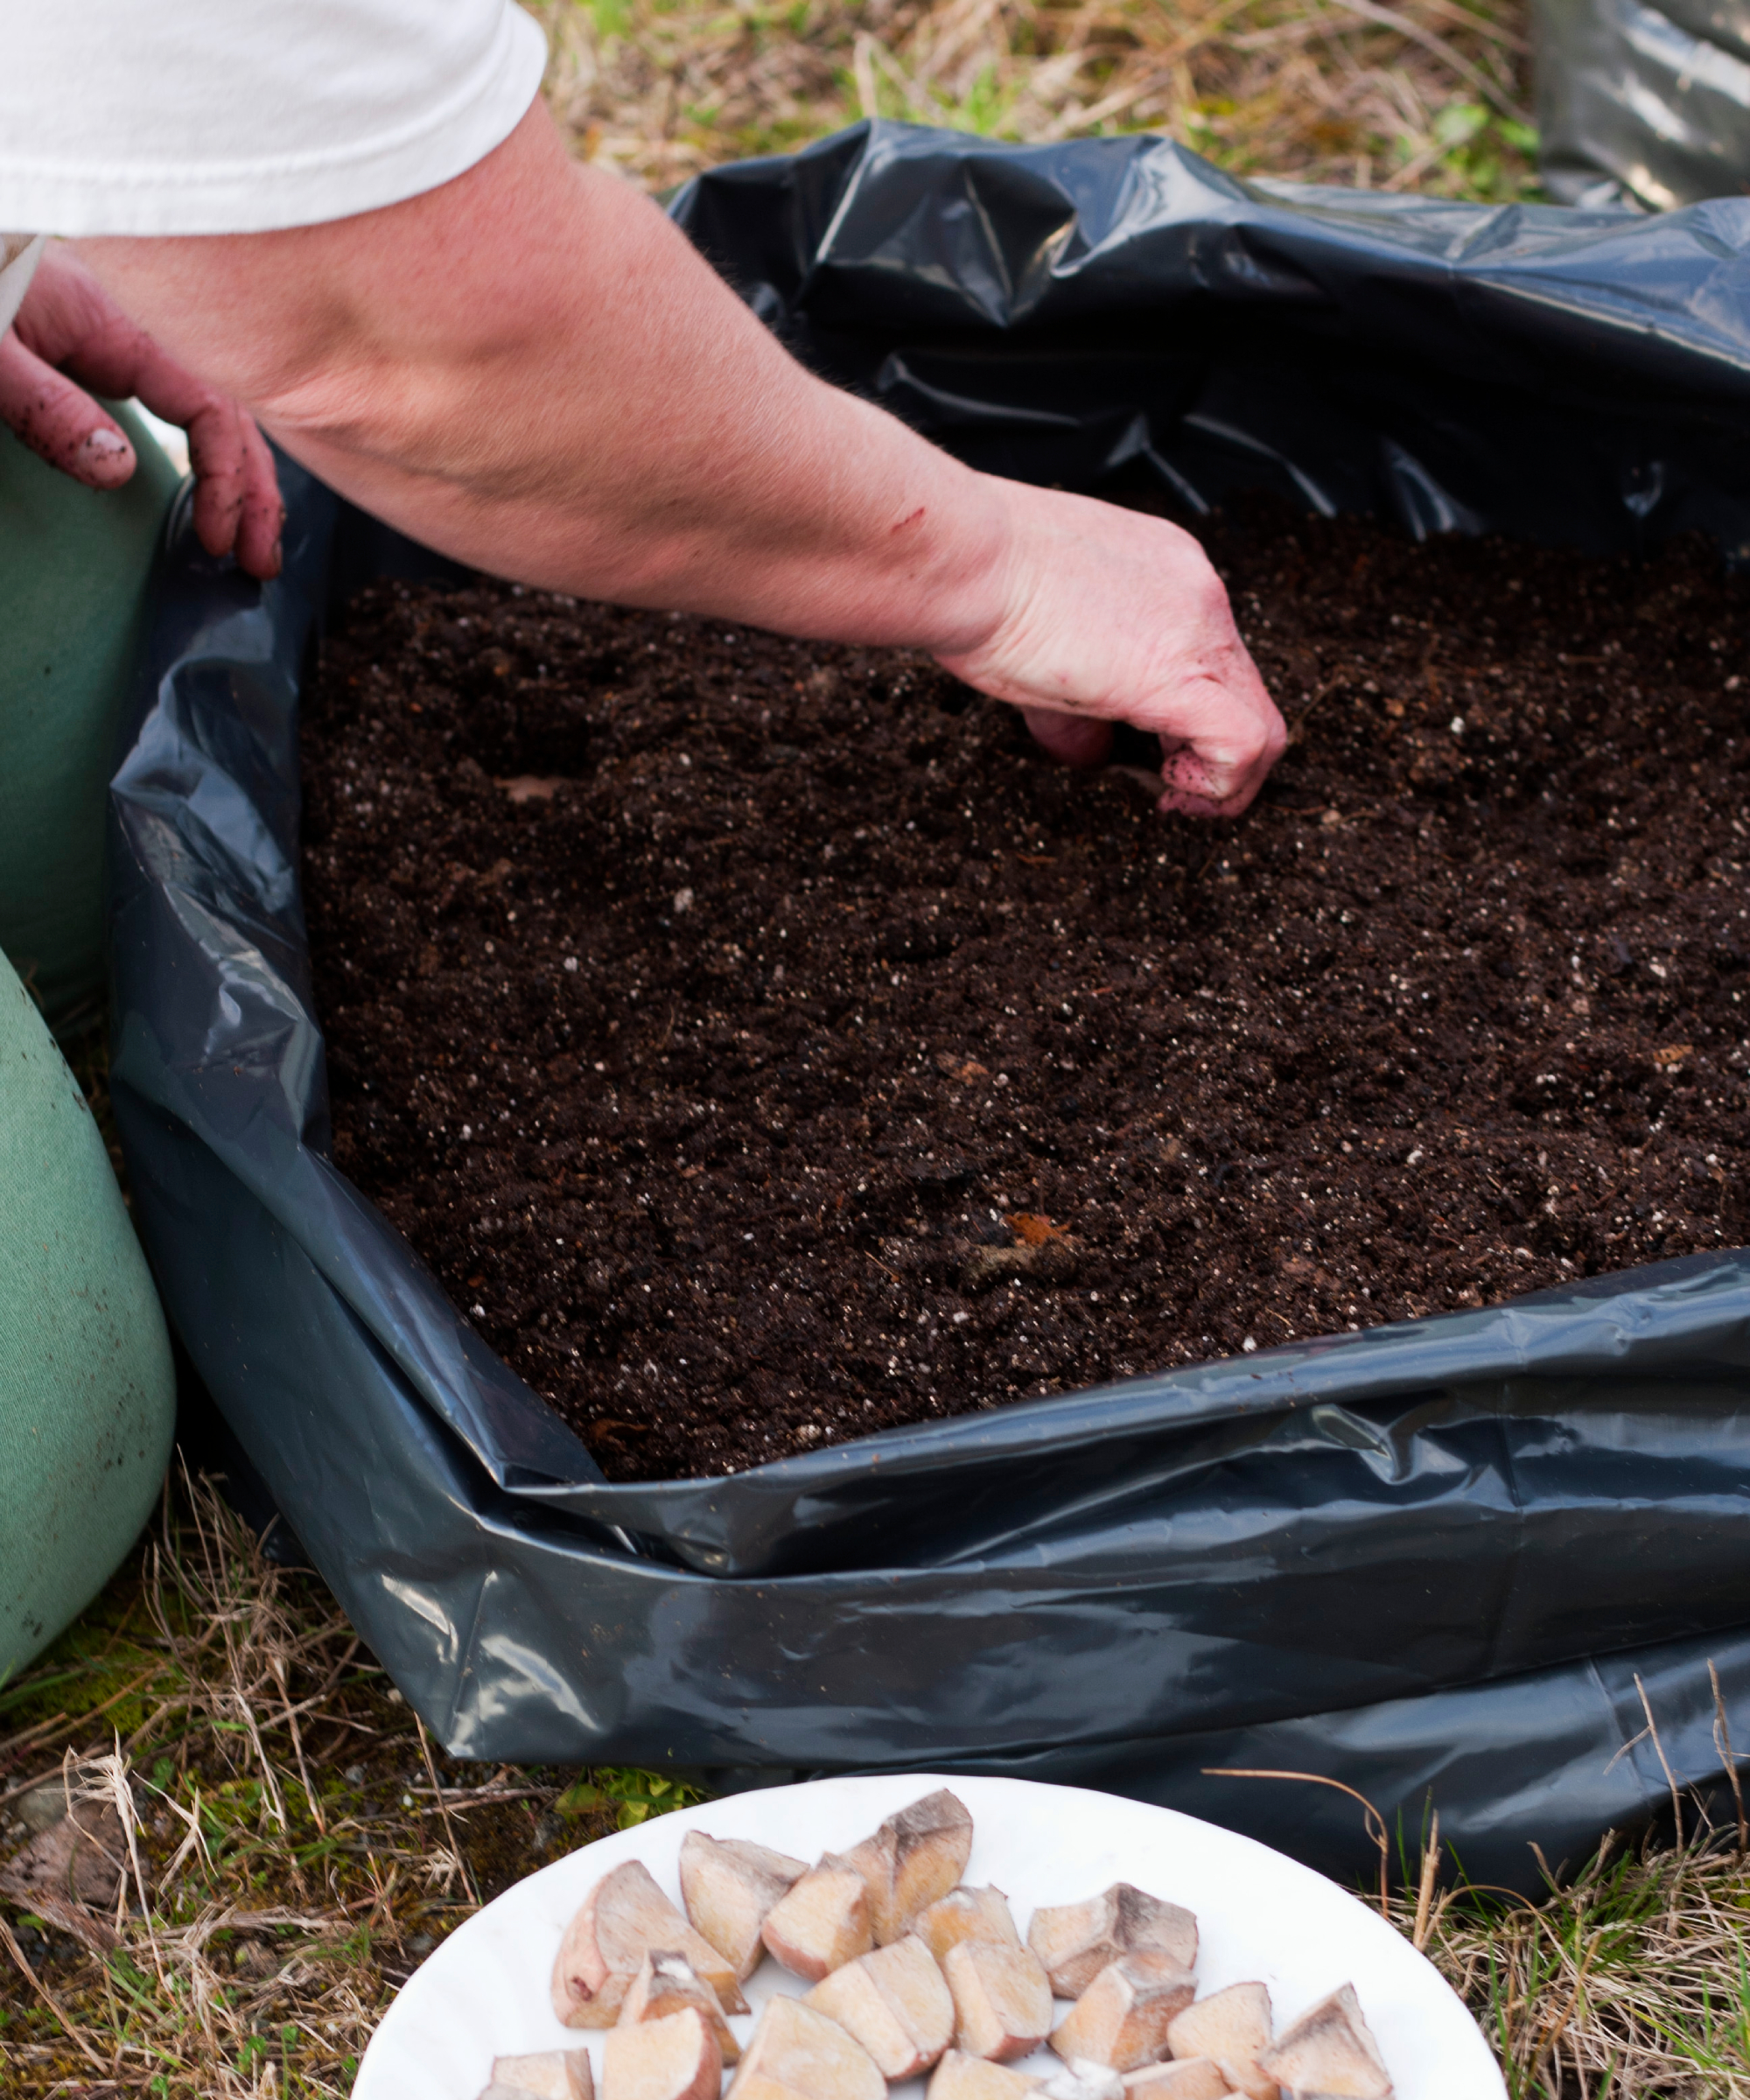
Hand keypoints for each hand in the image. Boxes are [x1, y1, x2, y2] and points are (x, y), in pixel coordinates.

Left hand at [1, 243, 282, 578]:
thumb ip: (48, 407)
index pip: (211, 409)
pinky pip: (187, 406)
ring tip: (253, 540)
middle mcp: (141, 333)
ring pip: (217, 414)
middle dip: (255, 493)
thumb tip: (118, 471)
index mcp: (124, 327)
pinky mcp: (112, 353)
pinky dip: (214, 454)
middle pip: (231, 416)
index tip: (216, 537)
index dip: (226, 480)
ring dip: (244, 478)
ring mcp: (130, 342)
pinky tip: (216, 488)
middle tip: (259, 561)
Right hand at [935, 483, 1285, 817]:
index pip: (1213, 657)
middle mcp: (1198, 592)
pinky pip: (1242, 745)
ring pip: (1262, 726)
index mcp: (1166, 572)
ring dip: (1224, 780)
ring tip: (1170, 795)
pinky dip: (1219, 786)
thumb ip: (1084, 692)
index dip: (1192, 720)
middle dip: (1212, 756)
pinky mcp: (1180, 676)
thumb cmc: (976, 581)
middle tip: (1166, 787)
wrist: (962, 557)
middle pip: (1247, 693)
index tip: (1153, 752)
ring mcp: (1199, 629)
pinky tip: (1169, 790)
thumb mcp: (1043, 634)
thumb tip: (1092, 750)